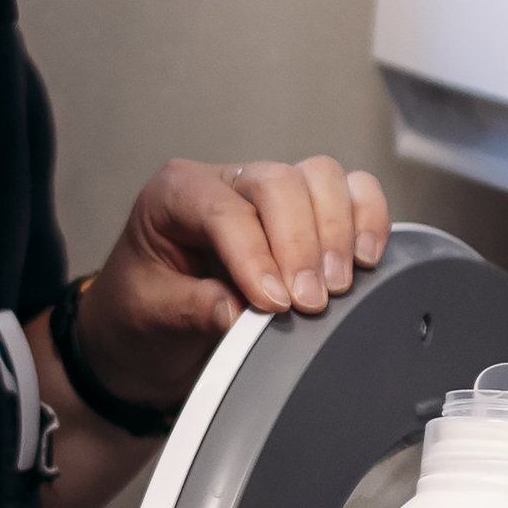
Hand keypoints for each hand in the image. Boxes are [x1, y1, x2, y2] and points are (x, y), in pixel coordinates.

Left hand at [71, 155, 392, 414]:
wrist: (145, 329)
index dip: (255, 257)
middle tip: (309, 302)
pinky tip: (366, 258)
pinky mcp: (306, 213)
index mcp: (176, 193)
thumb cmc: (141, 310)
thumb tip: (240, 311)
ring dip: (337, 232)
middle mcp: (227, 182)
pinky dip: (367, 219)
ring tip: (338, 286)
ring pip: (320, 178)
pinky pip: (350, 192)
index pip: (225, 211)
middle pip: (279, 183)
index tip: (274, 303)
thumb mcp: (150, 313)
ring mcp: (269, 193)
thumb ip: (193, 308)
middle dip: (300, 245)